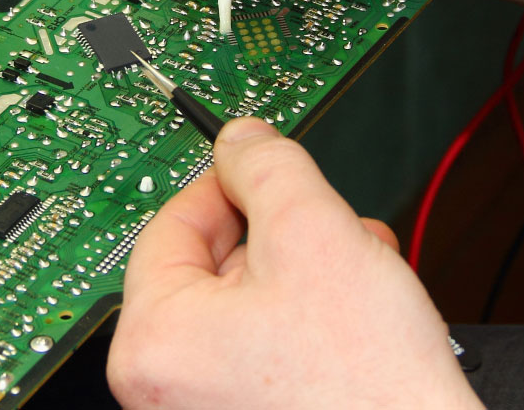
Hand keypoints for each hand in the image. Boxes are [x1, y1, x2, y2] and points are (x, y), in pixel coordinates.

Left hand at [106, 117, 482, 408]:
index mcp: (154, 341)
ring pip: (246, 305)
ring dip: (303, 274)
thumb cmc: (369, 394)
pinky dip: (304, 320)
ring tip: (360, 274)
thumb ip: (268, 169)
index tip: (259, 168)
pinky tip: (354, 316)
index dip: (226, 184)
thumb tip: (240, 139)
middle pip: (213, 266)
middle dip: (279, 236)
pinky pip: (260, 347)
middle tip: (327, 227)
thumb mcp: (316, 237)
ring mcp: (202, 407)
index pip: (172, 225)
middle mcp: (163, 385)